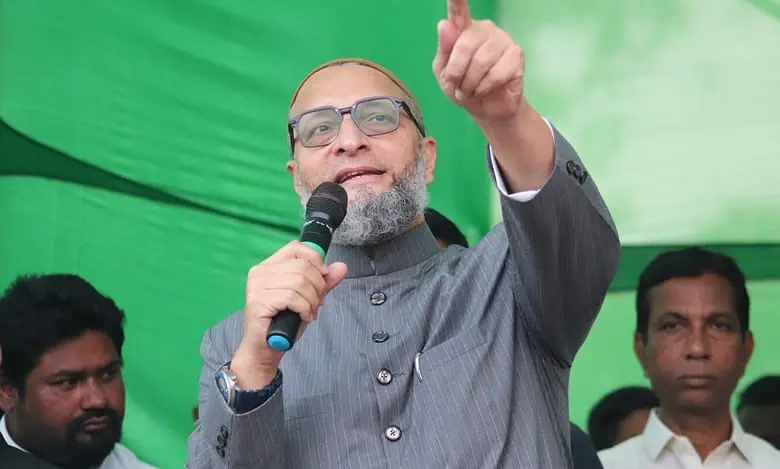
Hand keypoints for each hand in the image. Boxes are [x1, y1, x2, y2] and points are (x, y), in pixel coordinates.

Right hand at [232, 241, 347, 387]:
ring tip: (309, 311)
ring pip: (300, 282)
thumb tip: (341, 267)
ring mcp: (257, 285)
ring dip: (312, 300)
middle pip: (303, 266)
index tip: (323, 277)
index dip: (316, 260)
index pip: (297, 248)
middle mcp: (260, 271)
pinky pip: (293, 297)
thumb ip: (324, 282)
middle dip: (318, 286)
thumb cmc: (284, 323)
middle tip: (316, 303)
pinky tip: (303, 316)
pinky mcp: (258, 300)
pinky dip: (304, 308)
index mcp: (270, 265)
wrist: (266, 349)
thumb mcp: (309, 298)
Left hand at [432, 0, 524, 122]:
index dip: (457, 2)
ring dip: (470, 83)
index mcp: (464, 30)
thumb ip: (444, 50)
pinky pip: (496, 73)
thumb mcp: (444, 73)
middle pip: (466, 45)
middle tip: (457, 87)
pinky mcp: (516, 55)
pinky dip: (484, 87)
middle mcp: (485, 29)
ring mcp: (503, 39)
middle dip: (457, 72)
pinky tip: (484, 90)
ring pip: (481, 61)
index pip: (459, 12)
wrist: (486, 108)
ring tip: (469, 91)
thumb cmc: (463, 87)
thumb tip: (444, 24)